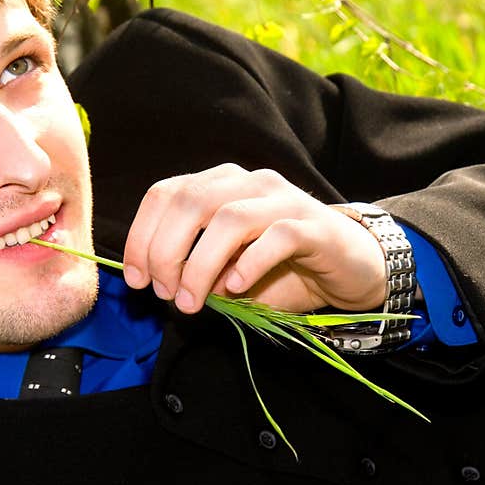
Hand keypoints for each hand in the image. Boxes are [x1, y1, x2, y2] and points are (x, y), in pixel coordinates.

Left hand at [121, 163, 387, 313]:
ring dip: (200, 265)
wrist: (348, 268)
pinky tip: (235, 288)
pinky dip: (248, 264)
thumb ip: (194, 265)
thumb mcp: (226, 267)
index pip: (167, 193)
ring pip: (229, 219)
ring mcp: (284, 201)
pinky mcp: (314, 227)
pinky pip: (276, 238)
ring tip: (191, 301)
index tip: (136, 278)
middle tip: (165, 293)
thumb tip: (156, 280)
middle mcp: (250, 183)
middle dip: (166, 252)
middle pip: (191, 202)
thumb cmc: (280, 268)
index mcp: (221, 184)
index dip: (142, 235)